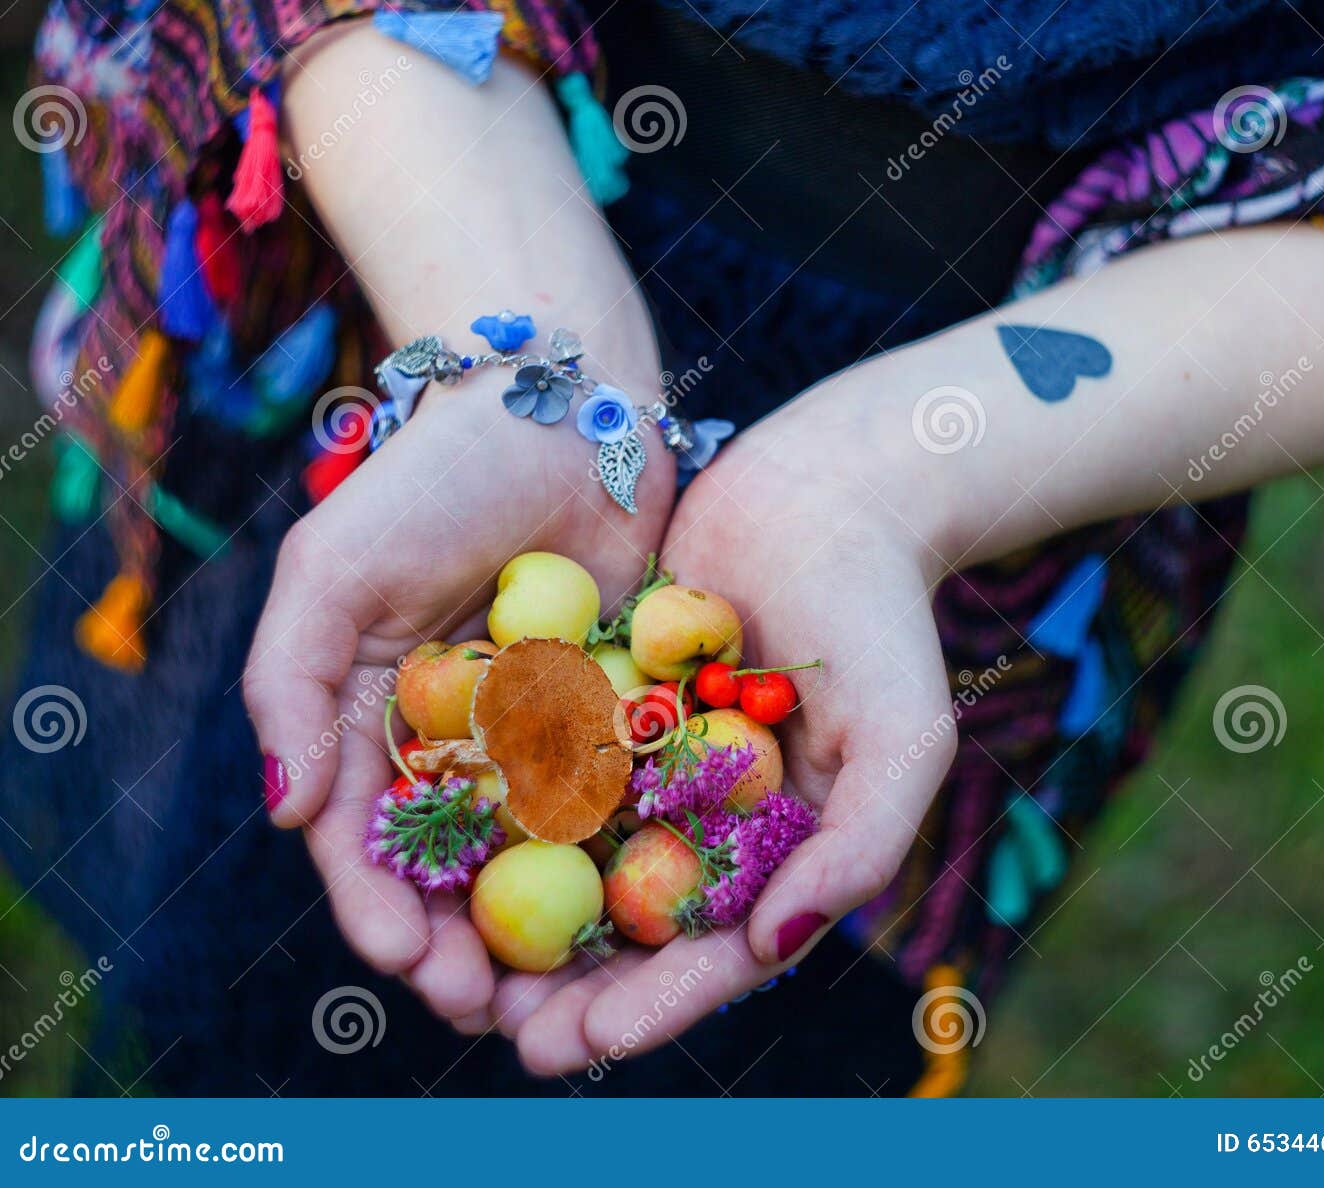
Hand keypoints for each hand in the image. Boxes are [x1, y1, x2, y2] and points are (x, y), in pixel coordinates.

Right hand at [243, 367, 672, 1030]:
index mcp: (375, 720)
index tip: (402, 960)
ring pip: (538, 857)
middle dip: (462, 944)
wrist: (562, 409)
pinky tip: (644, 914)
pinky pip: (621, 801)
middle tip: (487, 1007)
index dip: (377, 904)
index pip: (364, 838)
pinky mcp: (619, 717)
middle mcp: (456, 743)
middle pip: (453, 869)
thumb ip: (291, 688)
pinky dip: (625, 859)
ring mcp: (542, 736)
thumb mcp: (332, 572)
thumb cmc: (430, 482)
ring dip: (544, 931)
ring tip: (564, 992)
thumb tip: (285, 819)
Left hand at [503, 395, 958, 1073]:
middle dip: (570, 987)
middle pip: (635, 925)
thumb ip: (857, 849)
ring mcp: (657, 764)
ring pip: (580, 859)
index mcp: (781, 847)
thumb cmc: (882, 615)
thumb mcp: (903, 737)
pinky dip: (504, 810)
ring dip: (523, 917)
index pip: (714, 950)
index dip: (651, 1004)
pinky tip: (441, 844)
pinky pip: (549, 769)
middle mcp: (713, 819)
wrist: (833, 489)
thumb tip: (773, 947)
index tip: (582, 1042)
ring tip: (453, 963)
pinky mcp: (608, 705)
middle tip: (499, 1028)